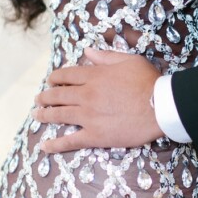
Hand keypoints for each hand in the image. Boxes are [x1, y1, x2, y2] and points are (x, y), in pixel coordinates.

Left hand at [32, 47, 163, 153]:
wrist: (160, 106)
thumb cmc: (148, 81)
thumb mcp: (128, 60)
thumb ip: (105, 56)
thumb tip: (87, 51)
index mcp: (94, 76)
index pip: (66, 75)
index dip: (55, 78)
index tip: (50, 81)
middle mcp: (86, 95)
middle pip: (58, 95)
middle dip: (45, 97)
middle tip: (38, 99)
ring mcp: (88, 116)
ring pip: (59, 115)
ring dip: (44, 115)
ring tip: (36, 115)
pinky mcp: (95, 135)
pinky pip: (70, 141)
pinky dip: (55, 144)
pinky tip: (44, 146)